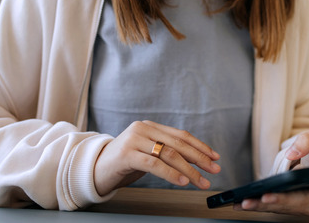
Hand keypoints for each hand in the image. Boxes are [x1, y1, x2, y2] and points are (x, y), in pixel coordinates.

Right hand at [93, 120, 220, 195]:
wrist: (94, 169)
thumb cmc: (123, 163)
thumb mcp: (148, 154)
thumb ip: (166, 152)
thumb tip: (196, 160)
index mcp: (150, 126)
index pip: (181, 135)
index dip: (200, 146)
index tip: (214, 157)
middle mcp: (143, 129)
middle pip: (178, 144)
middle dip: (199, 158)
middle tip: (214, 170)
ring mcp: (134, 140)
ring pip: (169, 154)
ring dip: (188, 169)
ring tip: (200, 181)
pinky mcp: (127, 154)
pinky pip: (154, 164)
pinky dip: (171, 173)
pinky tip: (182, 181)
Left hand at [233, 127, 308, 216]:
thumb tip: (293, 152)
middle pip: (303, 201)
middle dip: (283, 200)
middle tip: (265, 197)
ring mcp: (307, 205)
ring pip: (286, 207)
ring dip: (265, 206)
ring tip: (247, 201)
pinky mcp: (291, 207)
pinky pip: (275, 208)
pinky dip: (259, 206)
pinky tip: (242, 203)